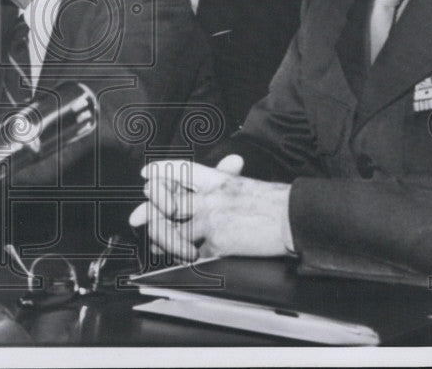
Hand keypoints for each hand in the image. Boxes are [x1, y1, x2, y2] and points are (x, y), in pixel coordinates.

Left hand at [129, 155, 292, 260]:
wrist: (294, 218)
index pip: (180, 171)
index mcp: (217, 180)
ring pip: (172, 231)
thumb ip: (224, 182)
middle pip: (167, 202)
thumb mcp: (245, 185)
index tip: (146, 176)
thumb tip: (210, 184)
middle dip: (148, 211)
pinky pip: (192, 255)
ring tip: (157, 245)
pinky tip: (178, 260)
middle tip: (138, 217)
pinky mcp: (218, 243)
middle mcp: (209, 197)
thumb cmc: (275, 203)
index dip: (160, 172)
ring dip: (161, 240)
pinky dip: (184, 260)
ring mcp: (212, 220)